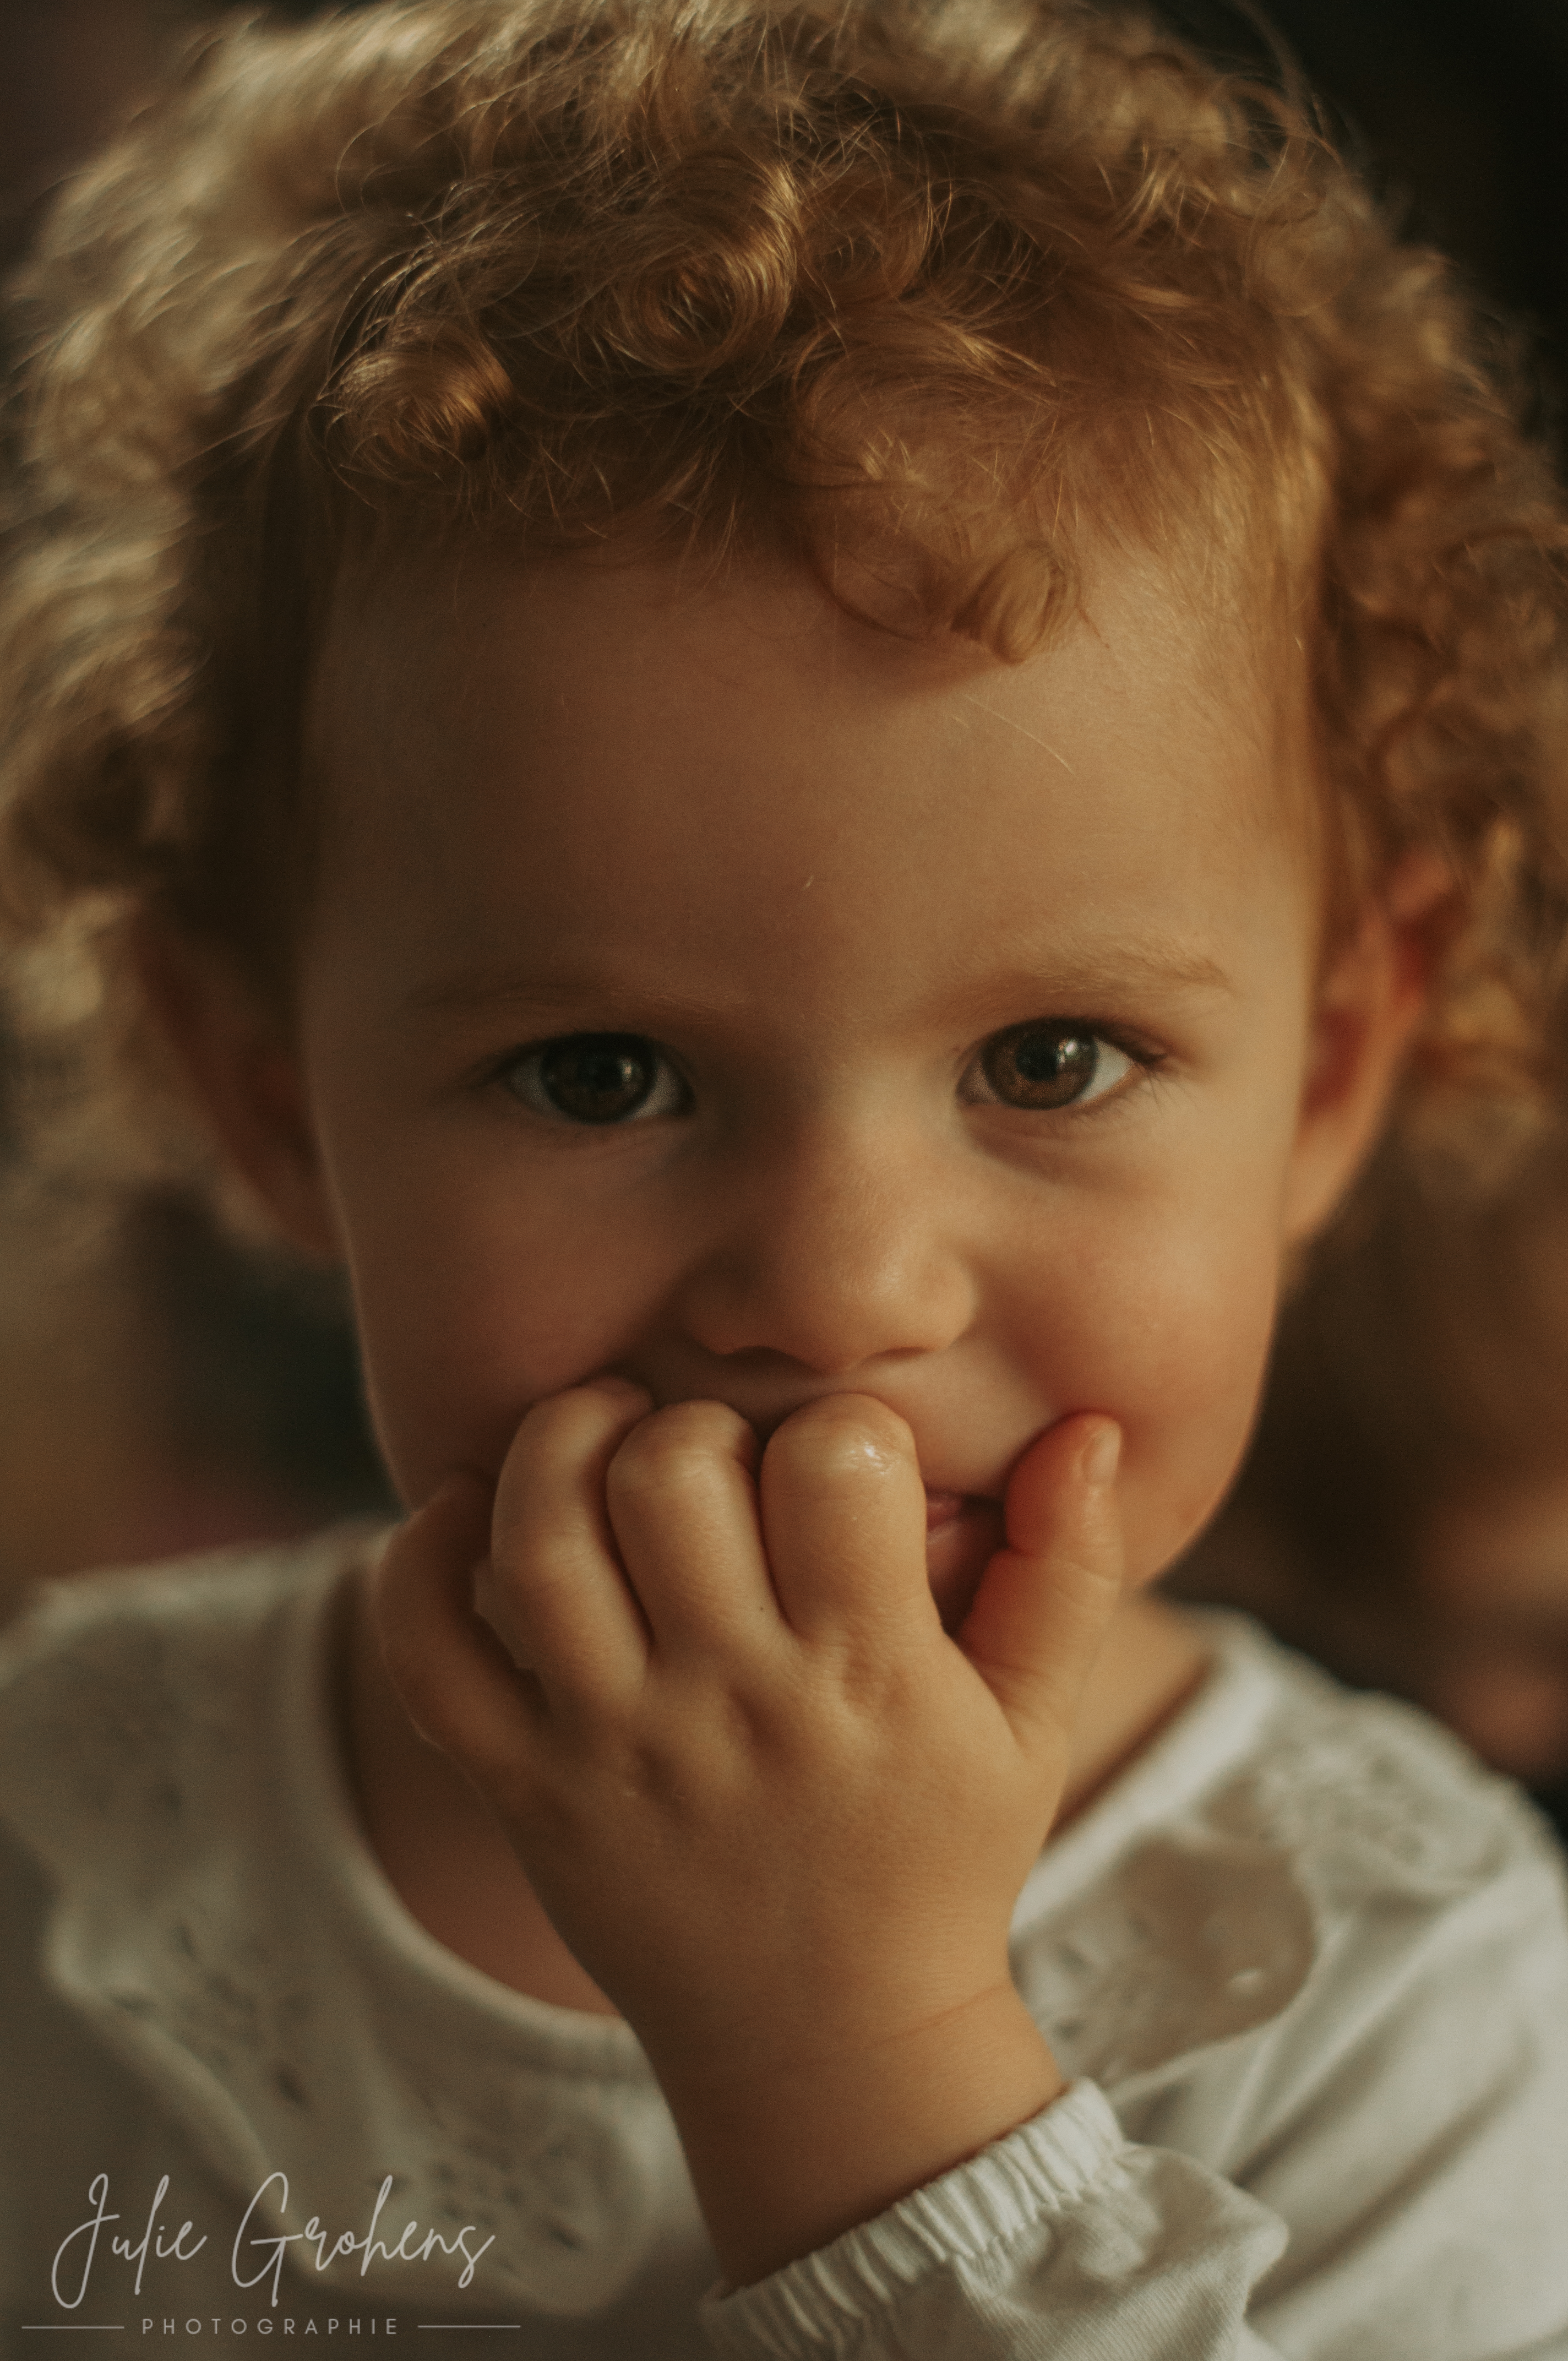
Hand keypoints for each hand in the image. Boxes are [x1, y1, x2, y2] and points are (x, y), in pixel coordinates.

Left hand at [377, 1386, 1123, 2280]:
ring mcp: (613, 1750)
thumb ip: (1068, 1572)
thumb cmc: (940, 1859)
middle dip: (691, 1423)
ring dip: (558, 1448)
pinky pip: (427, 1654)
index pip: (834, 1460)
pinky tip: (469, 1514)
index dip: (844, 1426)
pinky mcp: (523, 1791)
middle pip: (670, 1470)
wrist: (830, 2046)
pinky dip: (419, 1560)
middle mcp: (733, 1703)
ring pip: (539, 1538)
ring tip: (599, 1444)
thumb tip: (1094, 1428)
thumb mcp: (1033, 1727)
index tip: (845, 1466)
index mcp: (870, 1675)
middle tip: (711, 1458)